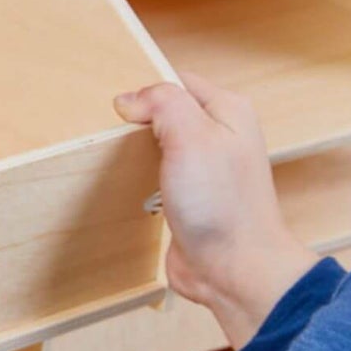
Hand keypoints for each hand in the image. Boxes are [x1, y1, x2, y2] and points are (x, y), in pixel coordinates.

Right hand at [114, 72, 315, 348]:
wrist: (235, 270)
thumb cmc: (222, 205)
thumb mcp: (191, 136)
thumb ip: (161, 102)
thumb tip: (129, 99)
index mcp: (228, 111)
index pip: (175, 81)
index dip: (145, 91)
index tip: (123, 111)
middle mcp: (220, 135)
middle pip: (165, 110)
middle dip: (137, 120)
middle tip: (115, 135)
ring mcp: (205, 167)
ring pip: (158, 142)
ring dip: (135, 149)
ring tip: (117, 158)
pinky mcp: (190, 196)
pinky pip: (157, 172)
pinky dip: (140, 174)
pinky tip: (130, 183)